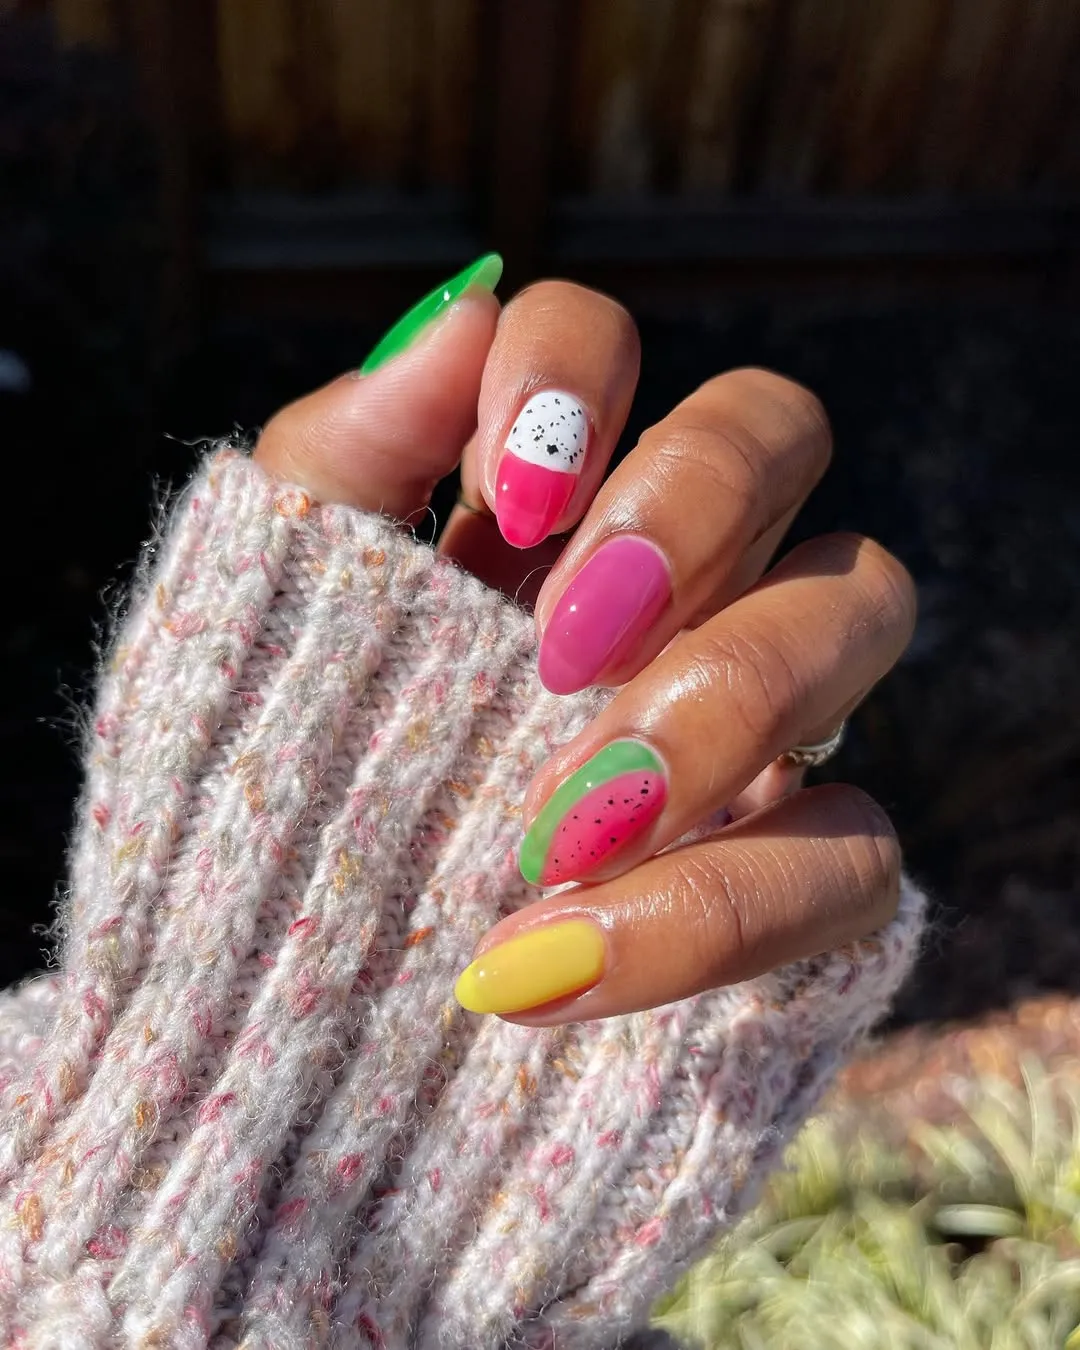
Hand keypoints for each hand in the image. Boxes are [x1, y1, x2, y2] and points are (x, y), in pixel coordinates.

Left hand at [255, 255, 914, 1023]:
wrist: (285, 1019)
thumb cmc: (279, 802)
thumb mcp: (274, 630)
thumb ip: (347, 462)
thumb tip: (463, 301)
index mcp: (535, 506)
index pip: (603, 339)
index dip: (575, 384)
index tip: (501, 503)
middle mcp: (672, 575)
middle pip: (779, 426)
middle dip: (689, 512)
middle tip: (564, 649)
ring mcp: (760, 716)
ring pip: (863, 604)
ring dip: (729, 702)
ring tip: (559, 828)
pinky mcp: (800, 872)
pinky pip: (847, 855)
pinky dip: (713, 911)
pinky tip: (554, 966)